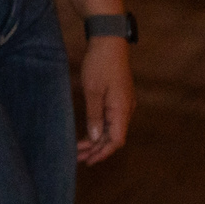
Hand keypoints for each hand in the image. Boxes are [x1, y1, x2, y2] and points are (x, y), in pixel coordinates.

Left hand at [78, 34, 132, 163]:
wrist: (109, 42)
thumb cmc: (100, 64)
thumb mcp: (93, 90)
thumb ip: (94, 115)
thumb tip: (96, 138)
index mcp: (122, 109)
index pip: (116, 140)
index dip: (102, 153)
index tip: (87, 161)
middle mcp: (126, 109)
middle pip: (114, 138)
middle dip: (97, 150)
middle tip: (77, 158)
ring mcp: (123, 104)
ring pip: (112, 130)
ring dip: (97, 141)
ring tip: (79, 149)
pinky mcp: (118, 99)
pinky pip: (111, 120)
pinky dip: (99, 129)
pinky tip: (88, 134)